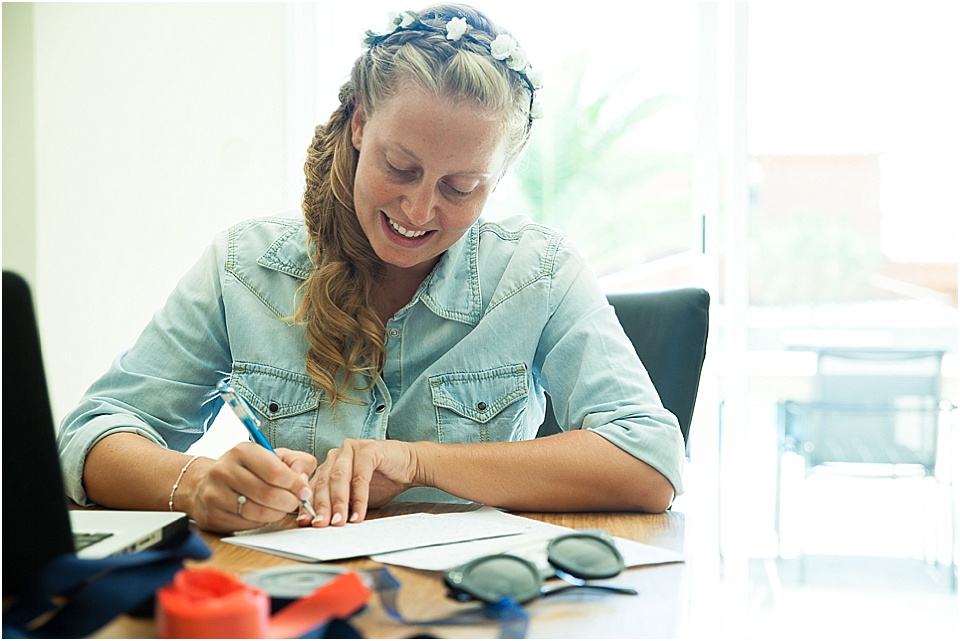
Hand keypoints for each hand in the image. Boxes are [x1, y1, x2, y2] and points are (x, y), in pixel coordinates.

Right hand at [185, 442, 316, 531]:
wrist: (205, 483)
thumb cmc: (248, 469)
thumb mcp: (274, 456)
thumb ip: (297, 462)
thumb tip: (304, 481)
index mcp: (242, 451)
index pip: (276, 471)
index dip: (296, 484)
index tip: (304, 490)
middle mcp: (224, 470)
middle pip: (268, 494)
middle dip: (289, 502)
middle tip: (294, 502)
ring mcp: (215, 494)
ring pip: (259, 512)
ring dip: (277, 514)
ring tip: (280, 508)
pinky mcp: (212, 516)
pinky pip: (247, 525)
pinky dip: (261, 522)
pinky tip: (262, 513)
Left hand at [301, 438, 420, 527]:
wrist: (410, 466)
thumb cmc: (382, 482)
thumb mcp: (355, 498)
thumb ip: (339, 505)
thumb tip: (320, 523)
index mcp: (329, 465)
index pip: (314, 486)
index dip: (309, 506)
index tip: (305, 524)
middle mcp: (337, 455)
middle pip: (324, 482)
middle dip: (322, 506)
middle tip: (320, 525)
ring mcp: (351, 449)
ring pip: (339, 479)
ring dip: (339, 503)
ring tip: (339, 523)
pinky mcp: (368, 449)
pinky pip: (360, 477)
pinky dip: (359, 498)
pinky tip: (358, 514)